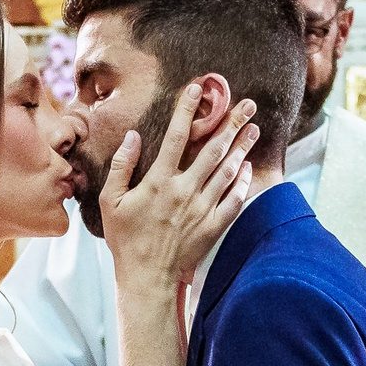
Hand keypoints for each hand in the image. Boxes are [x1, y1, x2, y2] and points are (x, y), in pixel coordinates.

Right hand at [100, 85, 260, 288]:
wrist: (147, 277)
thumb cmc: (125, 239)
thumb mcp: (111, 202)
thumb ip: (121, 166)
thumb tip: (133, 136)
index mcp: (159, 182)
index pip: (177, 136)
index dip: (187, 109)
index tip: (197, 88)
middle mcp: (184, 191)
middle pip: (213, 149)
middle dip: (232, 123)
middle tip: (248, 105)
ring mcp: (202, 209)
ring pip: (228, 171)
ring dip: (242, 148)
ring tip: (254, 129)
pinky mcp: (213, 226)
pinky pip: (234, 200)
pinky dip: (243, 182)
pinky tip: (248, 168)